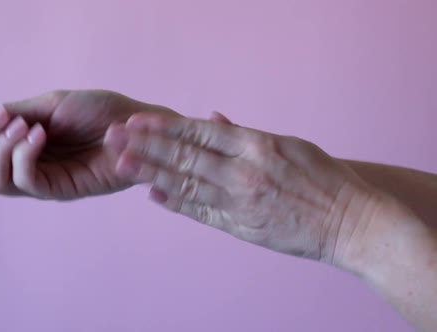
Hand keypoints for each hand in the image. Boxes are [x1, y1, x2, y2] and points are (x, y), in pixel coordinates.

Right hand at [0, 89, 176, 199]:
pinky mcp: (60, 191)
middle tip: (4, 116)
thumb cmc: (99, 113)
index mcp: (18, 145)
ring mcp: (42, 181)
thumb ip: (12, 113)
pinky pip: (26, 182)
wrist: (137, 125)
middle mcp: (24, 166)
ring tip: (24, 126)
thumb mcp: (49, 106)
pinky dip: (23, 156)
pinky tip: (39, 135)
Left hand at [104, 112, 380, 262]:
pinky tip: (153, 195)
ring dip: (152, 173)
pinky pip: (202, 213)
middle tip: (116, 137)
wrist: (350, 223)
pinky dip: (176, 203)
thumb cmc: (324, 179)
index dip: (165, 126)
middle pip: (186, 156)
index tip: (138, 120)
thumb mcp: (289, 144)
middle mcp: (244, 171)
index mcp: (257, 145)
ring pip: (187, 184)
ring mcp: (241, 201)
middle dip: (147, 145)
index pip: (200, 132)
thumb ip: (245, 133)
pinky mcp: (241, 227)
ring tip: (123, 163)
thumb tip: (212, 118)